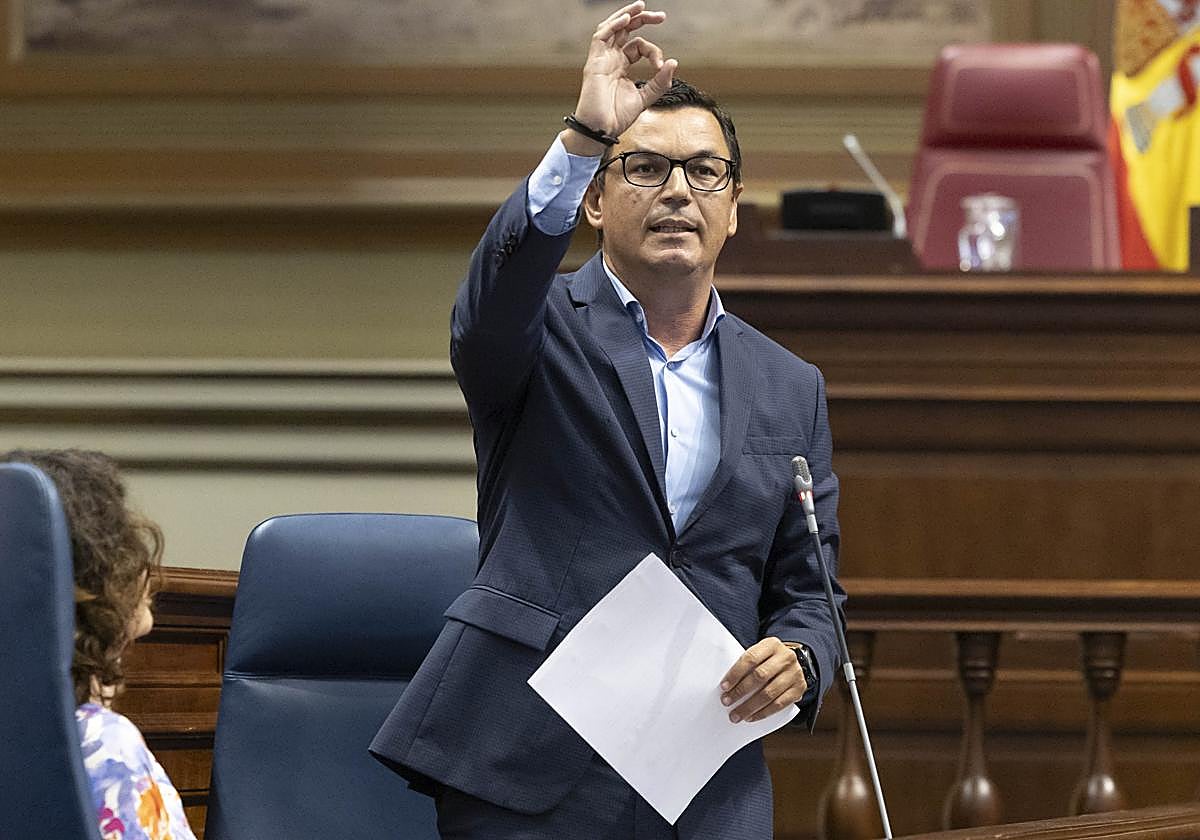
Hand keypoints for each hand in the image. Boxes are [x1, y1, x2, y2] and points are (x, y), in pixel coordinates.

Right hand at [564, 1, 676, 153]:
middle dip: (642, 19)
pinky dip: (613, 25)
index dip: (654, 52)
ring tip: (641, 6)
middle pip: (625, 30)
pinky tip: (627, 18)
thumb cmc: (616, 118)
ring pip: (612, 28)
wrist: (600, 130)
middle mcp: (610, 59)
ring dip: (626, 15)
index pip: (639, 46)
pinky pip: (600, 37)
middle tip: (661, 16)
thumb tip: (674, 62)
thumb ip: (659, 82)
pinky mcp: (594, 63)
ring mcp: (601, 60)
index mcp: (621, 66)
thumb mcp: (645, 98)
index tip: (661, 66)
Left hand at [719, 637, 807, 722]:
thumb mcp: (760, 653)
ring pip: (769, 693)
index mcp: (772, 645)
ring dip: (750, 707)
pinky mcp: (799, 689)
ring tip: (737, 714)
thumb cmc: (769, 659)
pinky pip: (780, 704)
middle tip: (727, 702)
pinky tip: (752, 717)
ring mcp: (794, 674)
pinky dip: (763, 713)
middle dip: (740, 691)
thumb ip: (747, 664)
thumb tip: (728, 685)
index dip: (736, 674)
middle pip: (760, 676)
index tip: (724, 687)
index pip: (751, 658)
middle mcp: (786, 657)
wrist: (793, 662)